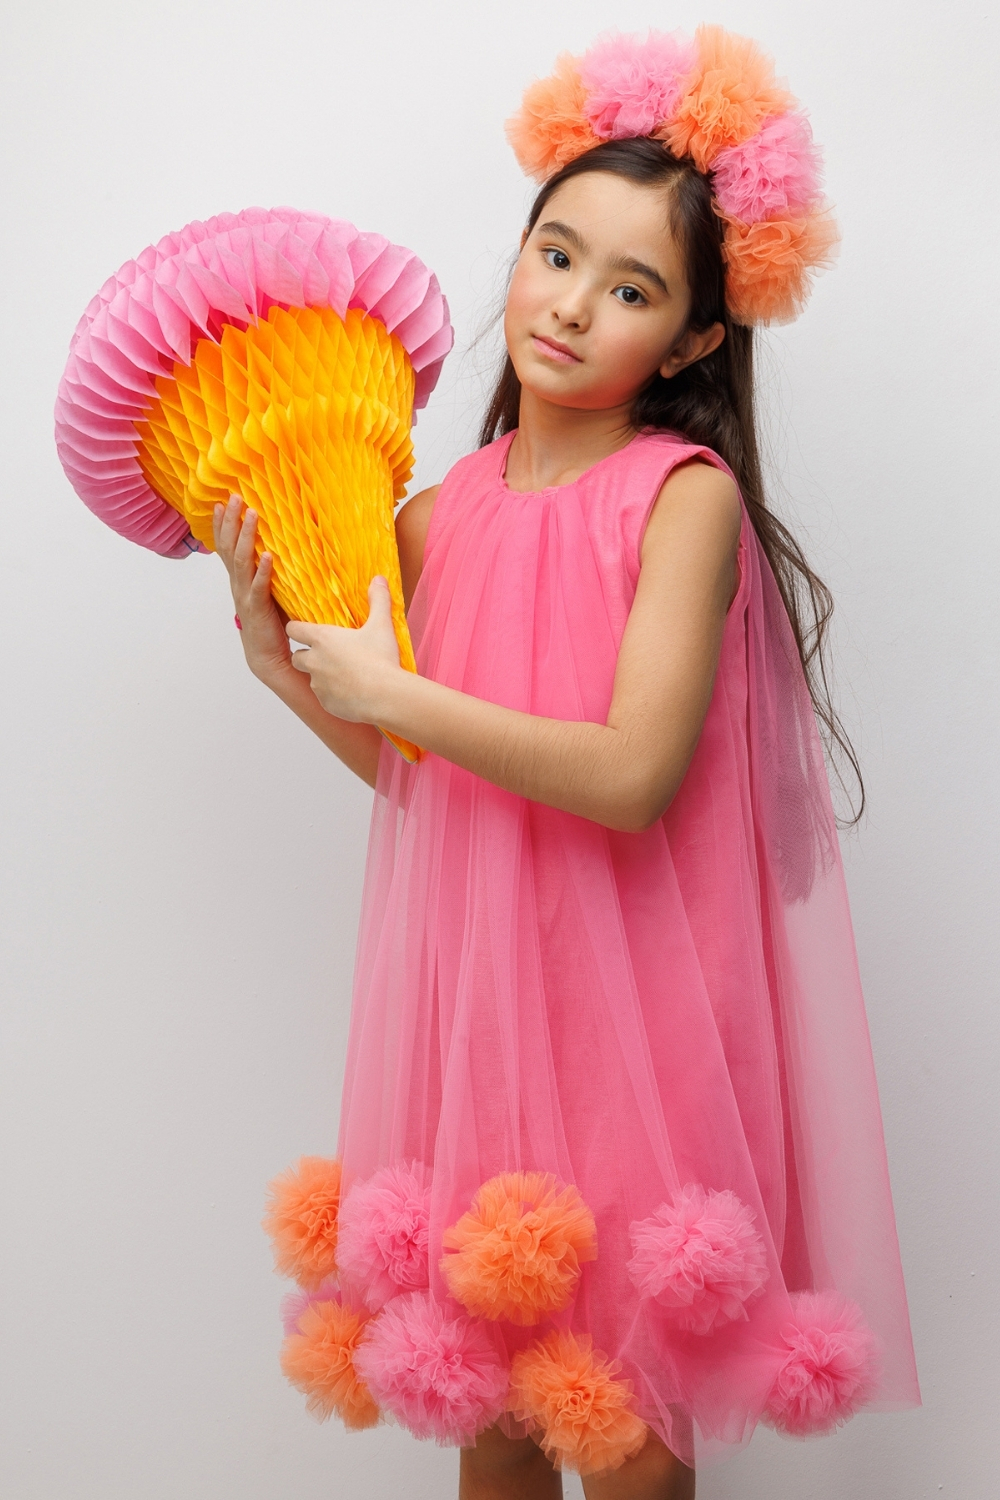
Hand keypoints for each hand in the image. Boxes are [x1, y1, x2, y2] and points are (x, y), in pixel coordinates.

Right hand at [212, 496, 291, 683]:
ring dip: (247, 536)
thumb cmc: (270, 623)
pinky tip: (268, 556)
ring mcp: (246, 595)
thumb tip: (285, 550)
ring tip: (252, 516)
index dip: (223, 525)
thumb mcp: (268, 592)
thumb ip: (271, 573)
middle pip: (230, 547)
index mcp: (239, 580)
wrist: (266, 656)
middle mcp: (238, 584)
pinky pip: (259, 586)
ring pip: (242, 561)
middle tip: (235, 497)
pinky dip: (263, 570)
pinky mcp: (258, 608)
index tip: (222, 502)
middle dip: (232, 521)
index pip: (226, 547)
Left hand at [286, 576, 403, 722]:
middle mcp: (313, 661)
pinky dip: (333, 694)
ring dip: (320, 676)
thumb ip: (378, 601)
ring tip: (343, 674)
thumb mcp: (381, 626)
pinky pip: (323, 697)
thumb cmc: (380, 659)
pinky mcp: (326, 702)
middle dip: (306, 655)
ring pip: (310, 678)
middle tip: (326, 655)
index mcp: (322, 638)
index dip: (297, 628)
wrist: (385, 696)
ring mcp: (318, 684)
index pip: (293, 629)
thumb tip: (379, 579)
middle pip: (296, 656)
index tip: (306, 629)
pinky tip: (351, 692)